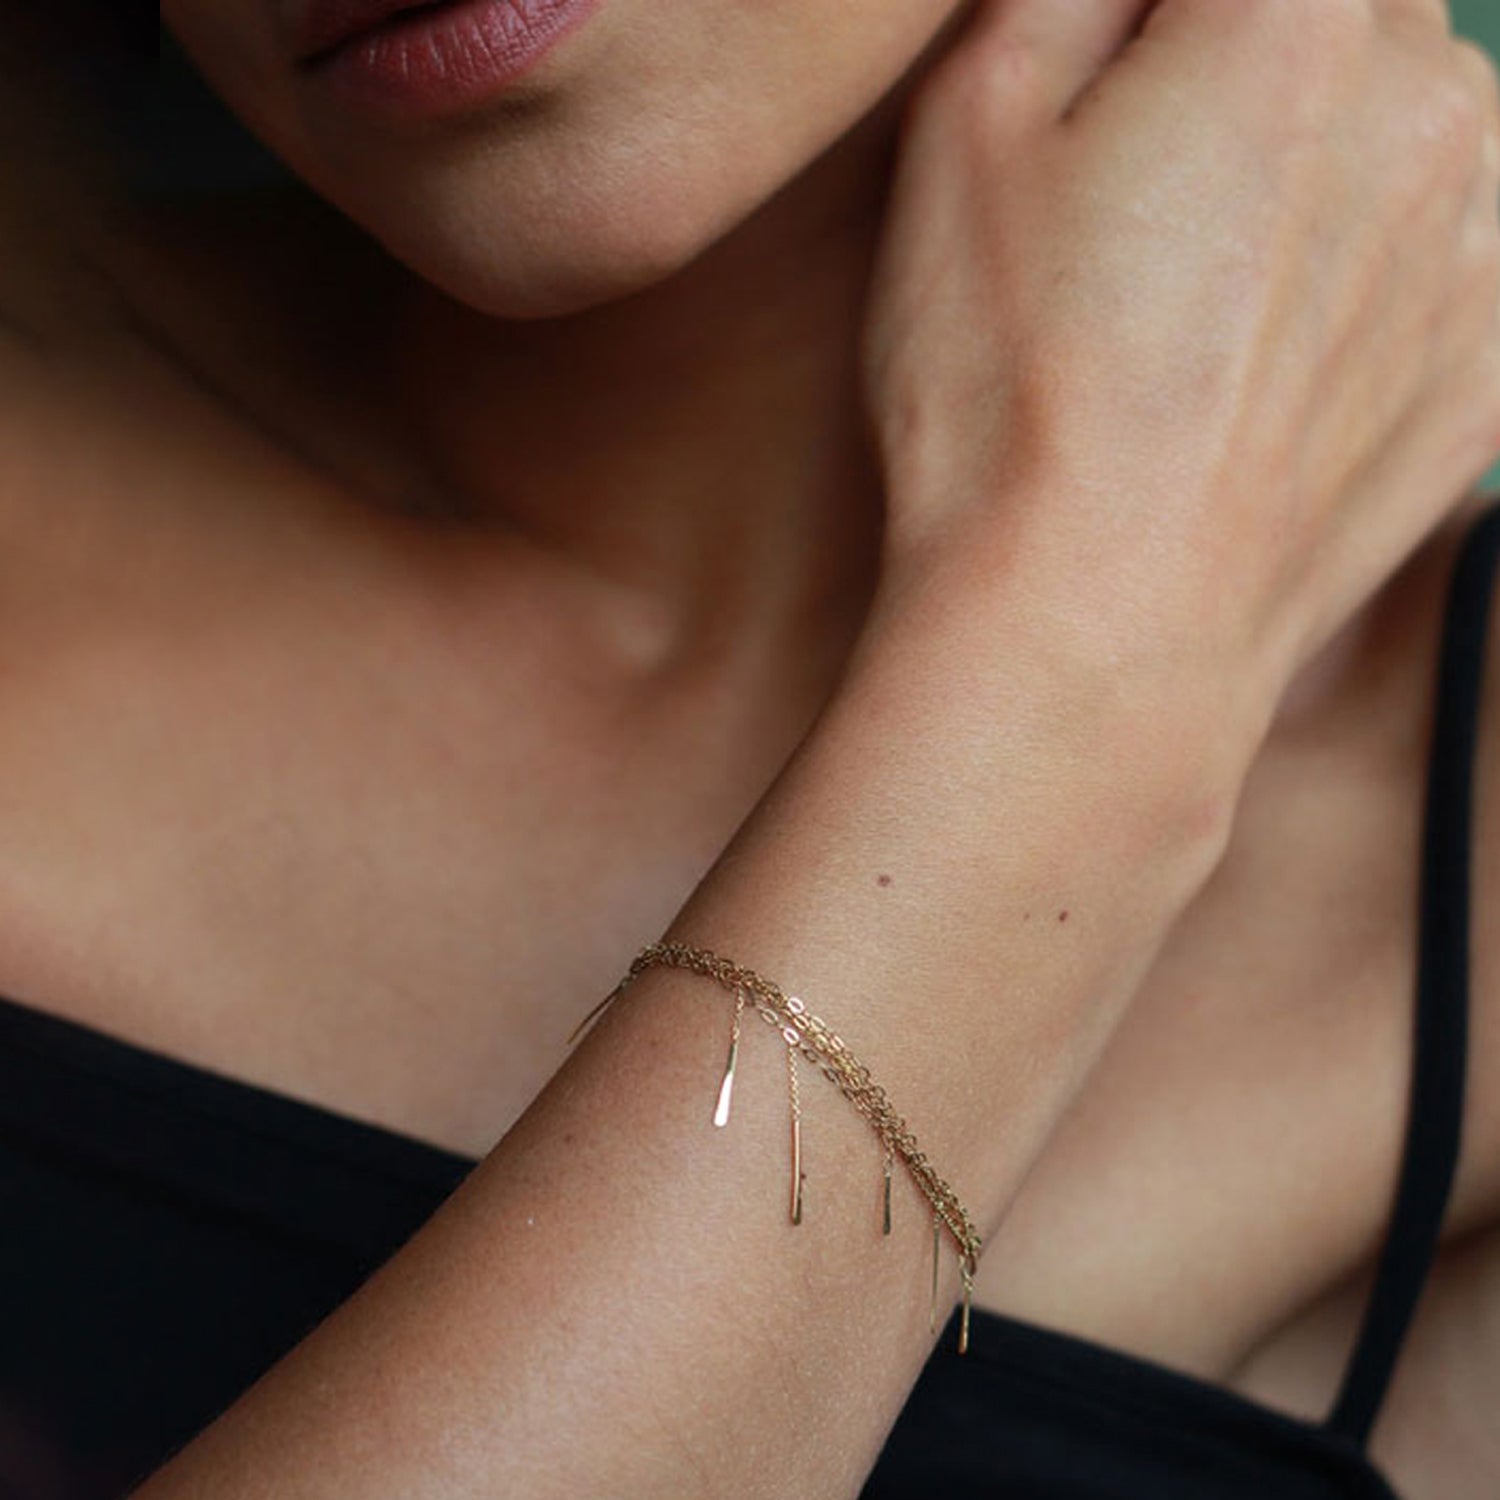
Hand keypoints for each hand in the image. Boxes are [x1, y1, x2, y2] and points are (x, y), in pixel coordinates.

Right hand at [862, 0, 1499, 750]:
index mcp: (1299, 14)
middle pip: (1342, 20)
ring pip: (1402, 134)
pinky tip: (1266, 362)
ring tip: (1199, 302)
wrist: (1093, 630)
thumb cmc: (1010, 400)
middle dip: (1242, 72)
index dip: (1152, 20)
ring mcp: (1482, 245)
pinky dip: (1367, 275)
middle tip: (1136, 202)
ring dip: (1316, 172)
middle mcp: (1433, 104)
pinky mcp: (1490, 368)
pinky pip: (1442, 257)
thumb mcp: (963, 136)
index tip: (1108, 91)